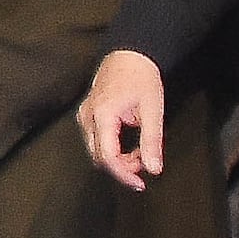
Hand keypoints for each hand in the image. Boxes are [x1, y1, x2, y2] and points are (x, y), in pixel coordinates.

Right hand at [80, 49, 170, 183]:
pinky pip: (96, 141)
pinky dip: (113, 149)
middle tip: (145, 164)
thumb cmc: (141, 77)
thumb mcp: (152, 110)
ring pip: (96, 151)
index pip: (108, 157)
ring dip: (118, 159)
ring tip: (140, 153)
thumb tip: (153, 168)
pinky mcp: (87, 115)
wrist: (130, 54)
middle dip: (122, 167)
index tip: (140, 183)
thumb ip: (151, 141)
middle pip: (99, 157)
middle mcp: (88, 117)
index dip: (124, 174)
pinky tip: (129, 145)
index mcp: (102, 115)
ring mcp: (84, 116)